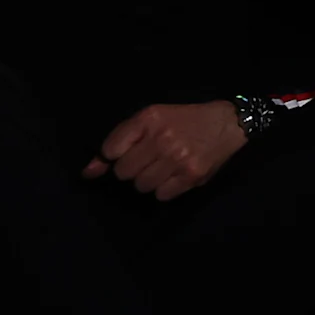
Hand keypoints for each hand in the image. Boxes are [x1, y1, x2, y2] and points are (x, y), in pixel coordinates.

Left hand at [84, 101, 244, 201]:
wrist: (228, 123)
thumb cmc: (184, 120)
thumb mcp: (150, 120)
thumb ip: (117, 142)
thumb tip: (87, 173)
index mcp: (149, 118)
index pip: (110, 150)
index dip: (118, 154)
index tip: (131, 151)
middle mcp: (162, 138)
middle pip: (124, 173)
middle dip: (134, 168)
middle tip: (152, 158)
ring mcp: (177, 159)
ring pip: (141, 186)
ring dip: (150, 180)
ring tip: (165, 166)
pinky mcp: (191, 176)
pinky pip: (161, 195)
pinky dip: (166, 188)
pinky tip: (176, 175)